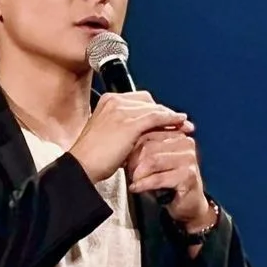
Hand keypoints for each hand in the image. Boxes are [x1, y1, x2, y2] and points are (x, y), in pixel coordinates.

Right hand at [69, 91, 191, 183]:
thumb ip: (120, 127)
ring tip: (185, 125)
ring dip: (172, 116)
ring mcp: (121, 111)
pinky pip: (156, 117)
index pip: (138, 100)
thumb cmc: (90, 157)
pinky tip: (181, 123)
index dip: (154, 108)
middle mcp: (114, 101)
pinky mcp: (130, 124)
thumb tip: (137, 133)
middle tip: (180, 120)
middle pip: (148, 101)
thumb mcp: (106, 135)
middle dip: (165, 111)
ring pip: (154, 109)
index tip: (166, 117)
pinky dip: (171, 119)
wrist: (82, 166)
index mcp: (107, 101)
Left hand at [127, 123, 212, 228]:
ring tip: (133, 180)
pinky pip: (158, 178)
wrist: (189, 203)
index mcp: (178, 136)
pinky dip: (143, 184)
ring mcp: (188, 159)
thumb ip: (145, 150)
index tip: (125, 160)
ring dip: (138, 173)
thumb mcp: (155, 162)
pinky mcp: (188, 176)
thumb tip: (123, 144)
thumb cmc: (169, 182)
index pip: (148, 134)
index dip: (133, 147)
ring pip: (152, 161)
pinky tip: (136, 188)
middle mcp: (186, 143)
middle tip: (128, 172)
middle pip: (149, 147)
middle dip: (134, 162)